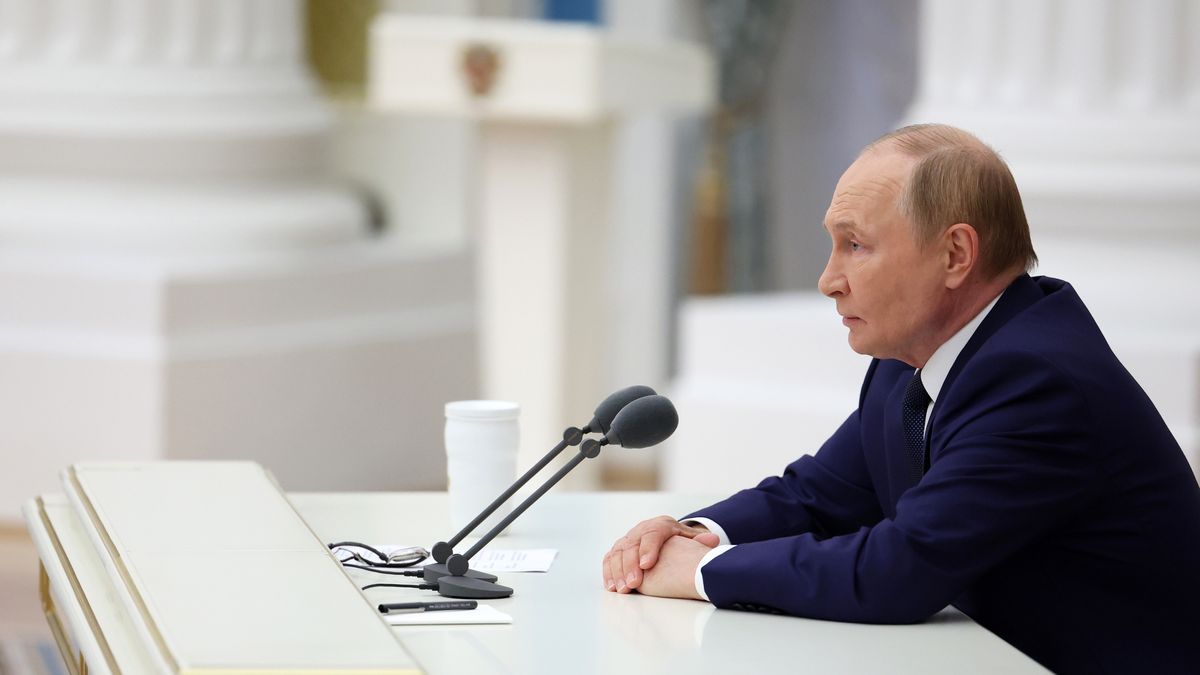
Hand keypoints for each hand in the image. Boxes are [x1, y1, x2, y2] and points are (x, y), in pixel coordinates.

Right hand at [602, 515, 719, 592]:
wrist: (667, 537)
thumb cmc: (682, 542)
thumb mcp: (691, 540)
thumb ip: (700, 542)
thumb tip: (712, 540)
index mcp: (661, 525)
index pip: (652, 534)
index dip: (648, 549)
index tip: (647, 565)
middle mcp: (641, 530)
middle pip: (631, 544)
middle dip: (630, 565)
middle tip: (634, 584)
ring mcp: (628, 539)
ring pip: (617, 552)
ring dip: (617, 571)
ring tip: (622, 589)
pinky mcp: (618, 549)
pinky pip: (609, 558)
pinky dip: (608, 572)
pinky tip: (611, 586)